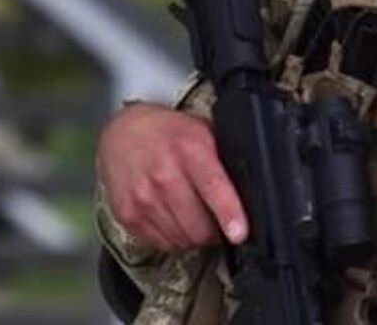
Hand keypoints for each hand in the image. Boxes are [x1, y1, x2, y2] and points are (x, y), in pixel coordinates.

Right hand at [97, 102, 248, 252]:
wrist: (124, 133)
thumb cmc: (171, 134)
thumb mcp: (204, 133)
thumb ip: (225, 160)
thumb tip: (252, 191)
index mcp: (190, 150)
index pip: (213, 187)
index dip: (229, 214)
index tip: (239, 233)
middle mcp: (163, 174)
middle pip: (199, 225)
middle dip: (217, 231)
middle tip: (220, 222)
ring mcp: (142, 197)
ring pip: (183, 239)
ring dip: (196, 236)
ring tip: (196, 216)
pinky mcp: (127, 214)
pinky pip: (163, 243)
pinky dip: (175, 238)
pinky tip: (176, 218)